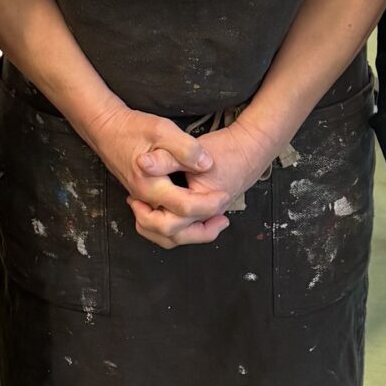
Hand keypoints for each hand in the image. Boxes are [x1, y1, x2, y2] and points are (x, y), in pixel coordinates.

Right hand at [86, 104, 221, 249]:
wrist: (107, 129)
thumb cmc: (134, 128)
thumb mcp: (163, 130)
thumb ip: (185, 149)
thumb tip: (207, 165)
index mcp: (152, 185)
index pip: (185, 208)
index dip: (209, 205)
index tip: (225, 195)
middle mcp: (145, 199)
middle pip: (173, 232)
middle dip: (202, 230)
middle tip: (224, 218)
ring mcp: (142, 202)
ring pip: (164, 235)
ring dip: (190, 235)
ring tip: (214, 223)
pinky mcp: (142, 201)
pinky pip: (159, 227)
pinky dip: (178, 229)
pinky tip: (194, 218)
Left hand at [129, 115, 284, 247]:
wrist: (250, 148)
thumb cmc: (225, 148)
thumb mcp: (192, 150)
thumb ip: (166, 158)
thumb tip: (142, 162)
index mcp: (203, 204)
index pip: (169, 223)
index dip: (147, 212)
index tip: (135, 196)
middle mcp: (207, 216)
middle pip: (172, 237)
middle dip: (149, 224)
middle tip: (136, 204)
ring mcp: (208, 216)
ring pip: (179, 237)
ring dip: (157, 227)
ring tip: (143, 209)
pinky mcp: (207, 212)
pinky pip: (186, 229)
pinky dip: (169, 223)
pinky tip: (158, 208)